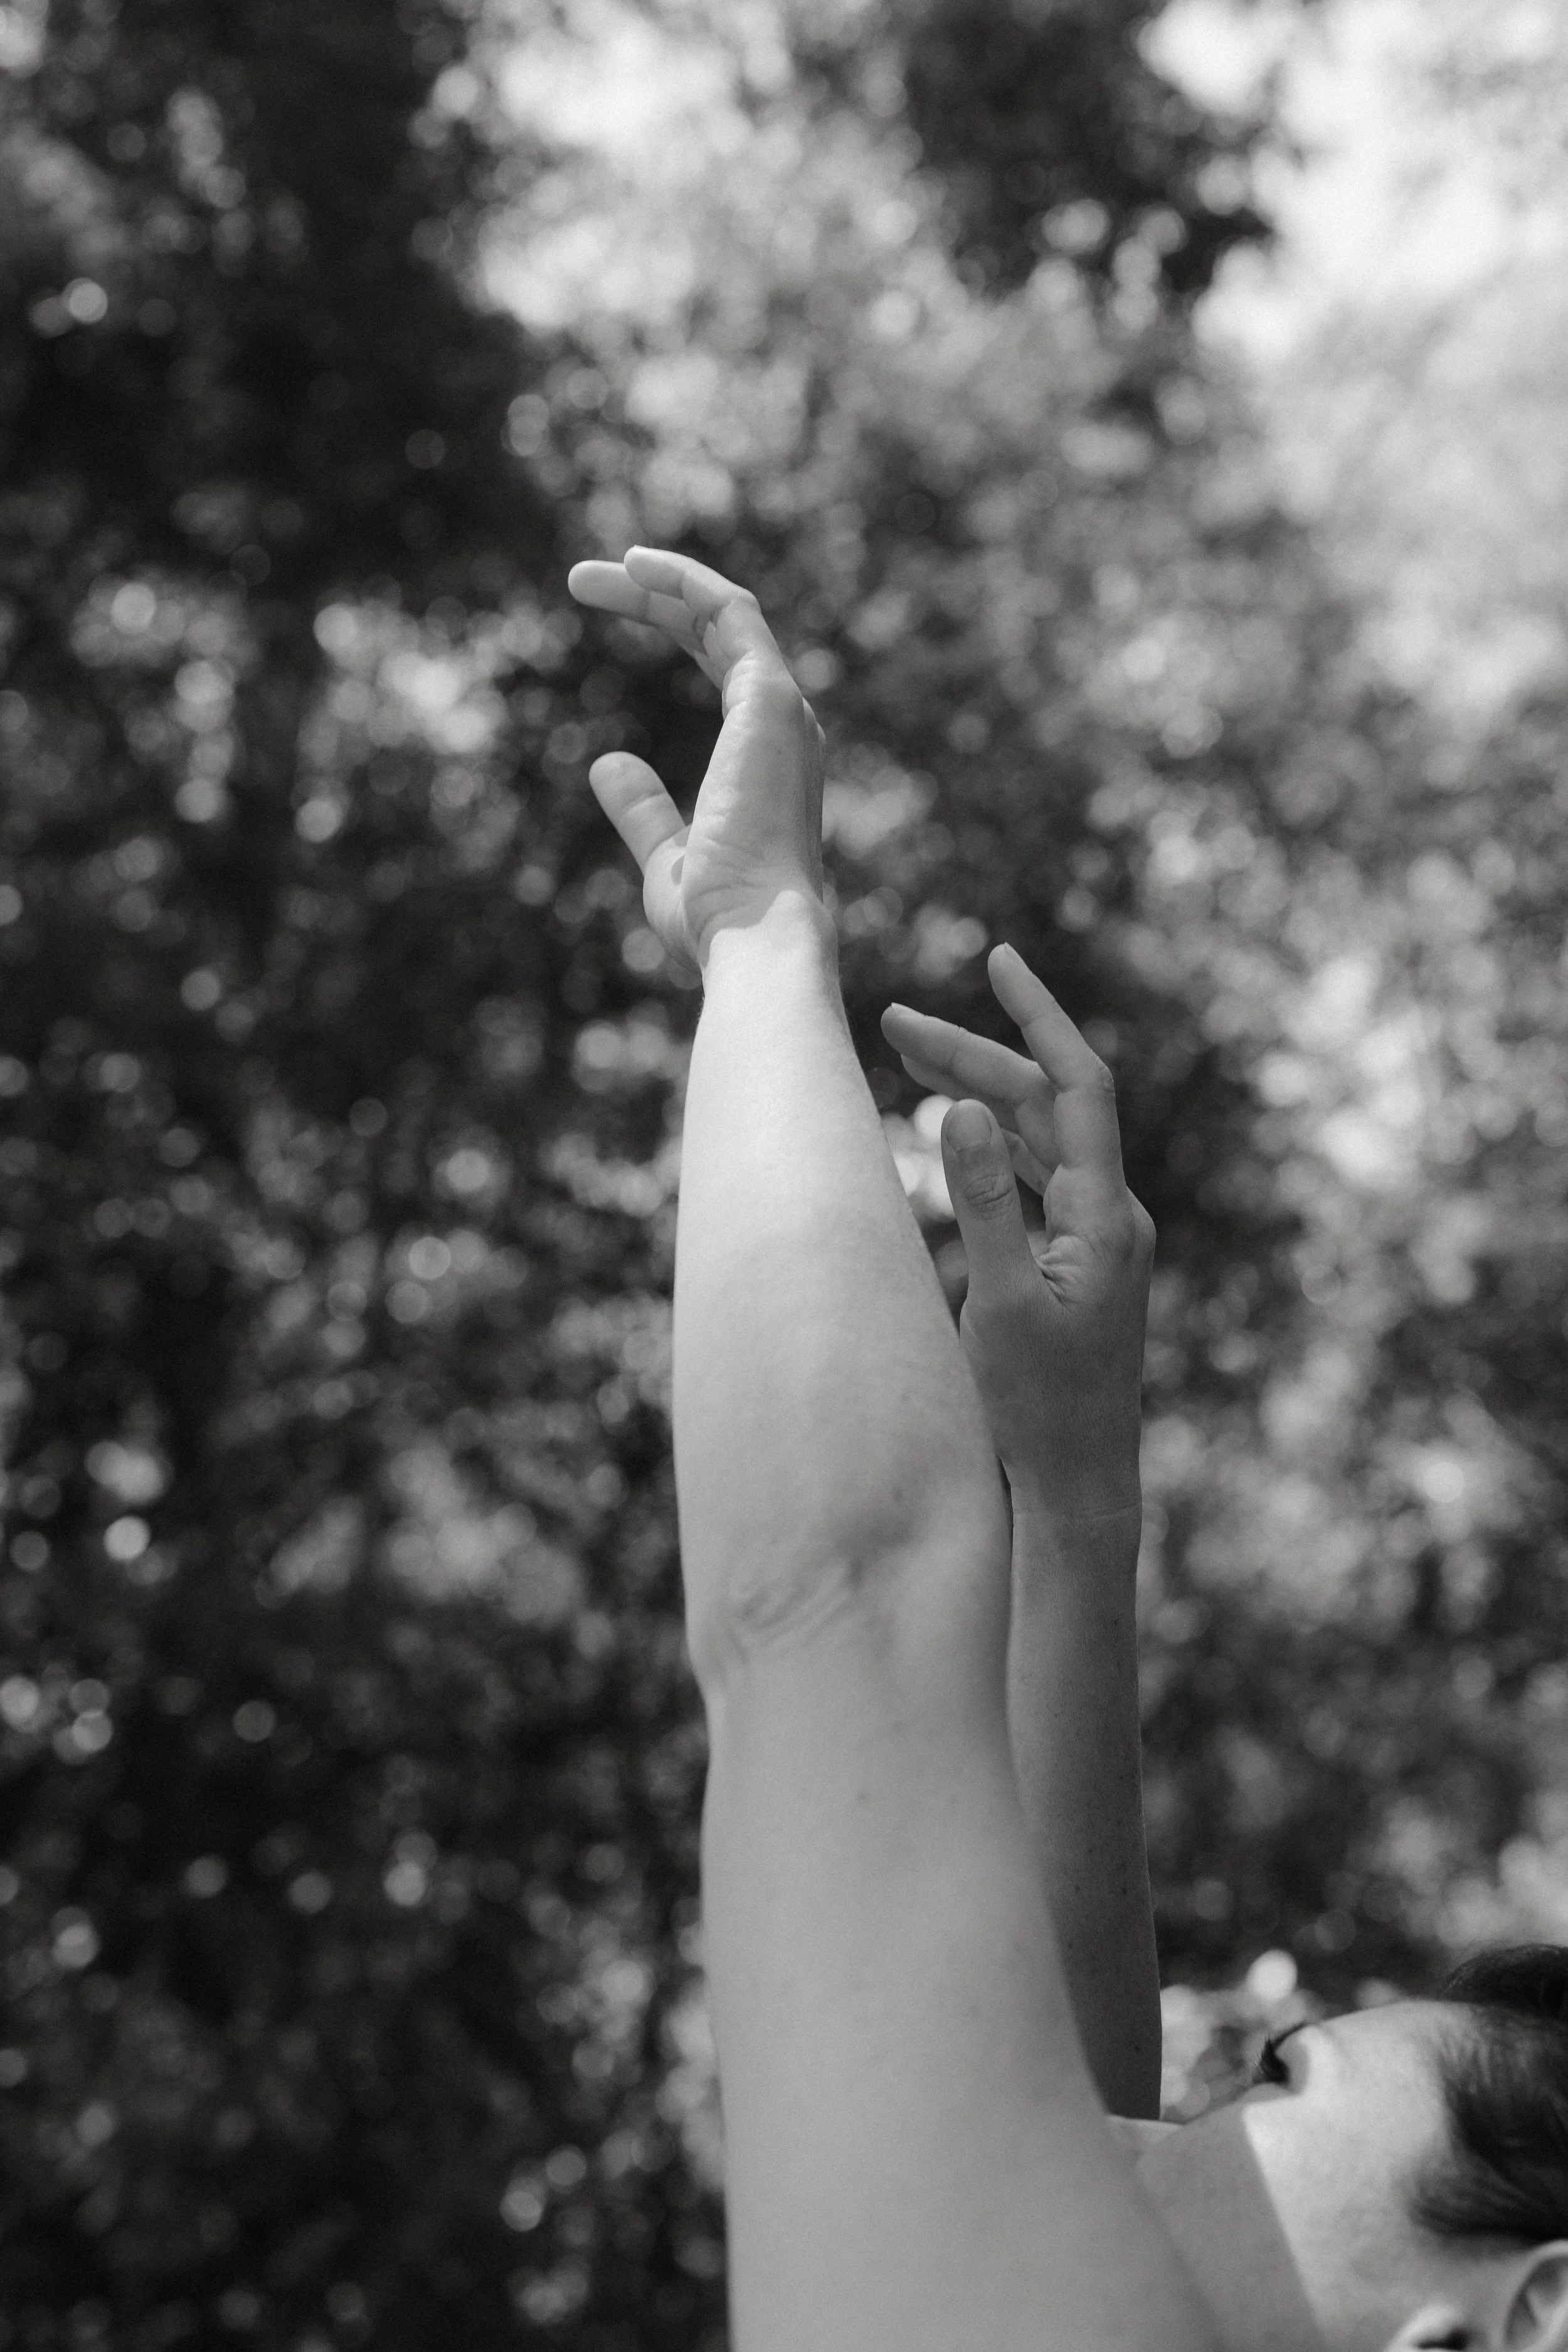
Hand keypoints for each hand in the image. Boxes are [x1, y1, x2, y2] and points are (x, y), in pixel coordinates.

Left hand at [566, 547, 826, 979]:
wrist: (753, 936)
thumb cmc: (716, 916)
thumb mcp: (664, 857)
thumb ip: (643, 809)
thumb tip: (606, 764)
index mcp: (766, 760)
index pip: (721, 667)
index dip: (669, 627)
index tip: (607, 602)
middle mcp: (784, 727)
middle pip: (718, 633)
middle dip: (654, 599)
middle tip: (581, 579)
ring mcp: (782, 710)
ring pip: (724, 614)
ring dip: (660, 583)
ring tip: (589, 572)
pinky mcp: (770, 700)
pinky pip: (731, 614)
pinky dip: (685, 583)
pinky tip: (635, 566)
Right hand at [880, 945, 1153, 1522]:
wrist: (1076, 1488)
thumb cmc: (1039, 1409)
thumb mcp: (1000, 1302)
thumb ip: (983, 1201)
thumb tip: (966, 1105)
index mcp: (1104, 1216)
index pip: (1076, 1086)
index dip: (1037, 1017)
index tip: (998, 958)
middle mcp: (1110, 1215)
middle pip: (1042, 1106)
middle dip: (973, 1055)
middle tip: (891, 1023)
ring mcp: (1095, 1239)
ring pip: (1033, 1140)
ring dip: (976, 1094)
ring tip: (905, 1059)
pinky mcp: (1074, 1263)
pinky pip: (1030, 1179)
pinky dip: (986, 1146)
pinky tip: (945, 1132)